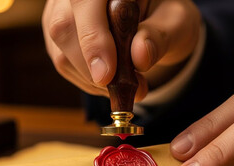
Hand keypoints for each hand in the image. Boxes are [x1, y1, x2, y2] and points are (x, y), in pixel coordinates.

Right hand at [42, 0, 200, 99]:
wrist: (154, 22)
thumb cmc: (165, 18)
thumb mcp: (176, 24)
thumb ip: (159, 37)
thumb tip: (140, 57)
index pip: (84, 2)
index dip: (92, 38)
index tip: (106, 75)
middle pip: (63, 28)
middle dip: (93, 67)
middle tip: (131, 88)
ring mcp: (60, 11)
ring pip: (60, 51)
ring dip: (93, 79)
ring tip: (129, 83)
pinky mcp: (57, 34)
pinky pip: (63, 63)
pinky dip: (88, 80)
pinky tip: (112, 79)